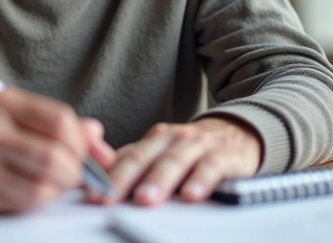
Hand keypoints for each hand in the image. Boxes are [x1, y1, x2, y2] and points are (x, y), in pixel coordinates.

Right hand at [0, 88, 113, 214]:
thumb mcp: (12, 114)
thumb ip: (57, 124)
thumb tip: (99, 139)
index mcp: (1, 102)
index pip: (60, 121)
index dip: (82, 142)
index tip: (88, 153)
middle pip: (55, 157)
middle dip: (75, 172)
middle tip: (75, 175)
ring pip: (42, 187)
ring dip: (58, 191)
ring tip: (54, 184)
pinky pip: (21, 205)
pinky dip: (37, 202)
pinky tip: (32, 193)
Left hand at [91, 116, 261, 205]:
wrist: (239, 133)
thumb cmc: (192, 151)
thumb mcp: (162, 153)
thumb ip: (134, 164)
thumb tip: (97, 182)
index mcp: (154, 139)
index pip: (126, 158)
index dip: (108, 177)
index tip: (93, 196)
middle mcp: (173, 138)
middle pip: (144, 158)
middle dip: (125, 179)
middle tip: (109, 198)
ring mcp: (198, 145)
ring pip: (175, 161)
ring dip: (158, 180)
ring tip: (145, 198)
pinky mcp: (225, 155)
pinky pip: (211, 167)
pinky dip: (200, 181)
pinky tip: (190, 196)